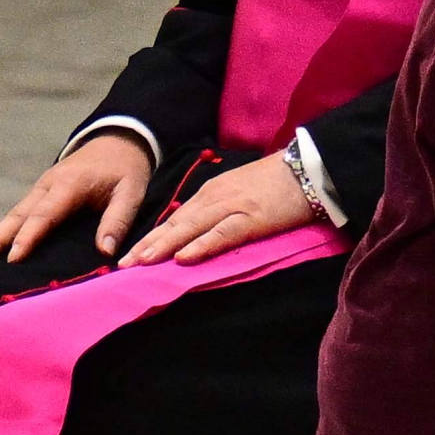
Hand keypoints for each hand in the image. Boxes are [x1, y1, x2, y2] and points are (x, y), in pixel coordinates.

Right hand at [0, 131, 156, 264]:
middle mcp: (47, 185)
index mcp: (69, 184)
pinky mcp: (41, 193)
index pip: (44, 214)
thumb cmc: (125, 169)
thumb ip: (118, 220)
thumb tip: (106, 251)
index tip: (13, 258)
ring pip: (13, 214)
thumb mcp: (131, 192)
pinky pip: (20, 213)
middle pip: (18, 215)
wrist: (118, 141)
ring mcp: (41, 188)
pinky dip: (5, 230)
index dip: (28, 237)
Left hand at [119, 155, 314, 267]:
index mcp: (213, 192)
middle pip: (176, 224)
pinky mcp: (252, 219)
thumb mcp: (241, 190)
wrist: (310, 168)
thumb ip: (220, 206)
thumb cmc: (279, 181)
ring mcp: (232, 207)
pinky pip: (222, 235)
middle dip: (148, 245)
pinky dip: (201, 246)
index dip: (153, 237)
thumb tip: (200, 231)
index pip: (177, 218)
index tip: (133, 254)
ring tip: (141, 264)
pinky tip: (183, 258)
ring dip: (164, 247)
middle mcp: (215, 198)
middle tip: (124, 265)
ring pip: (191, 229)